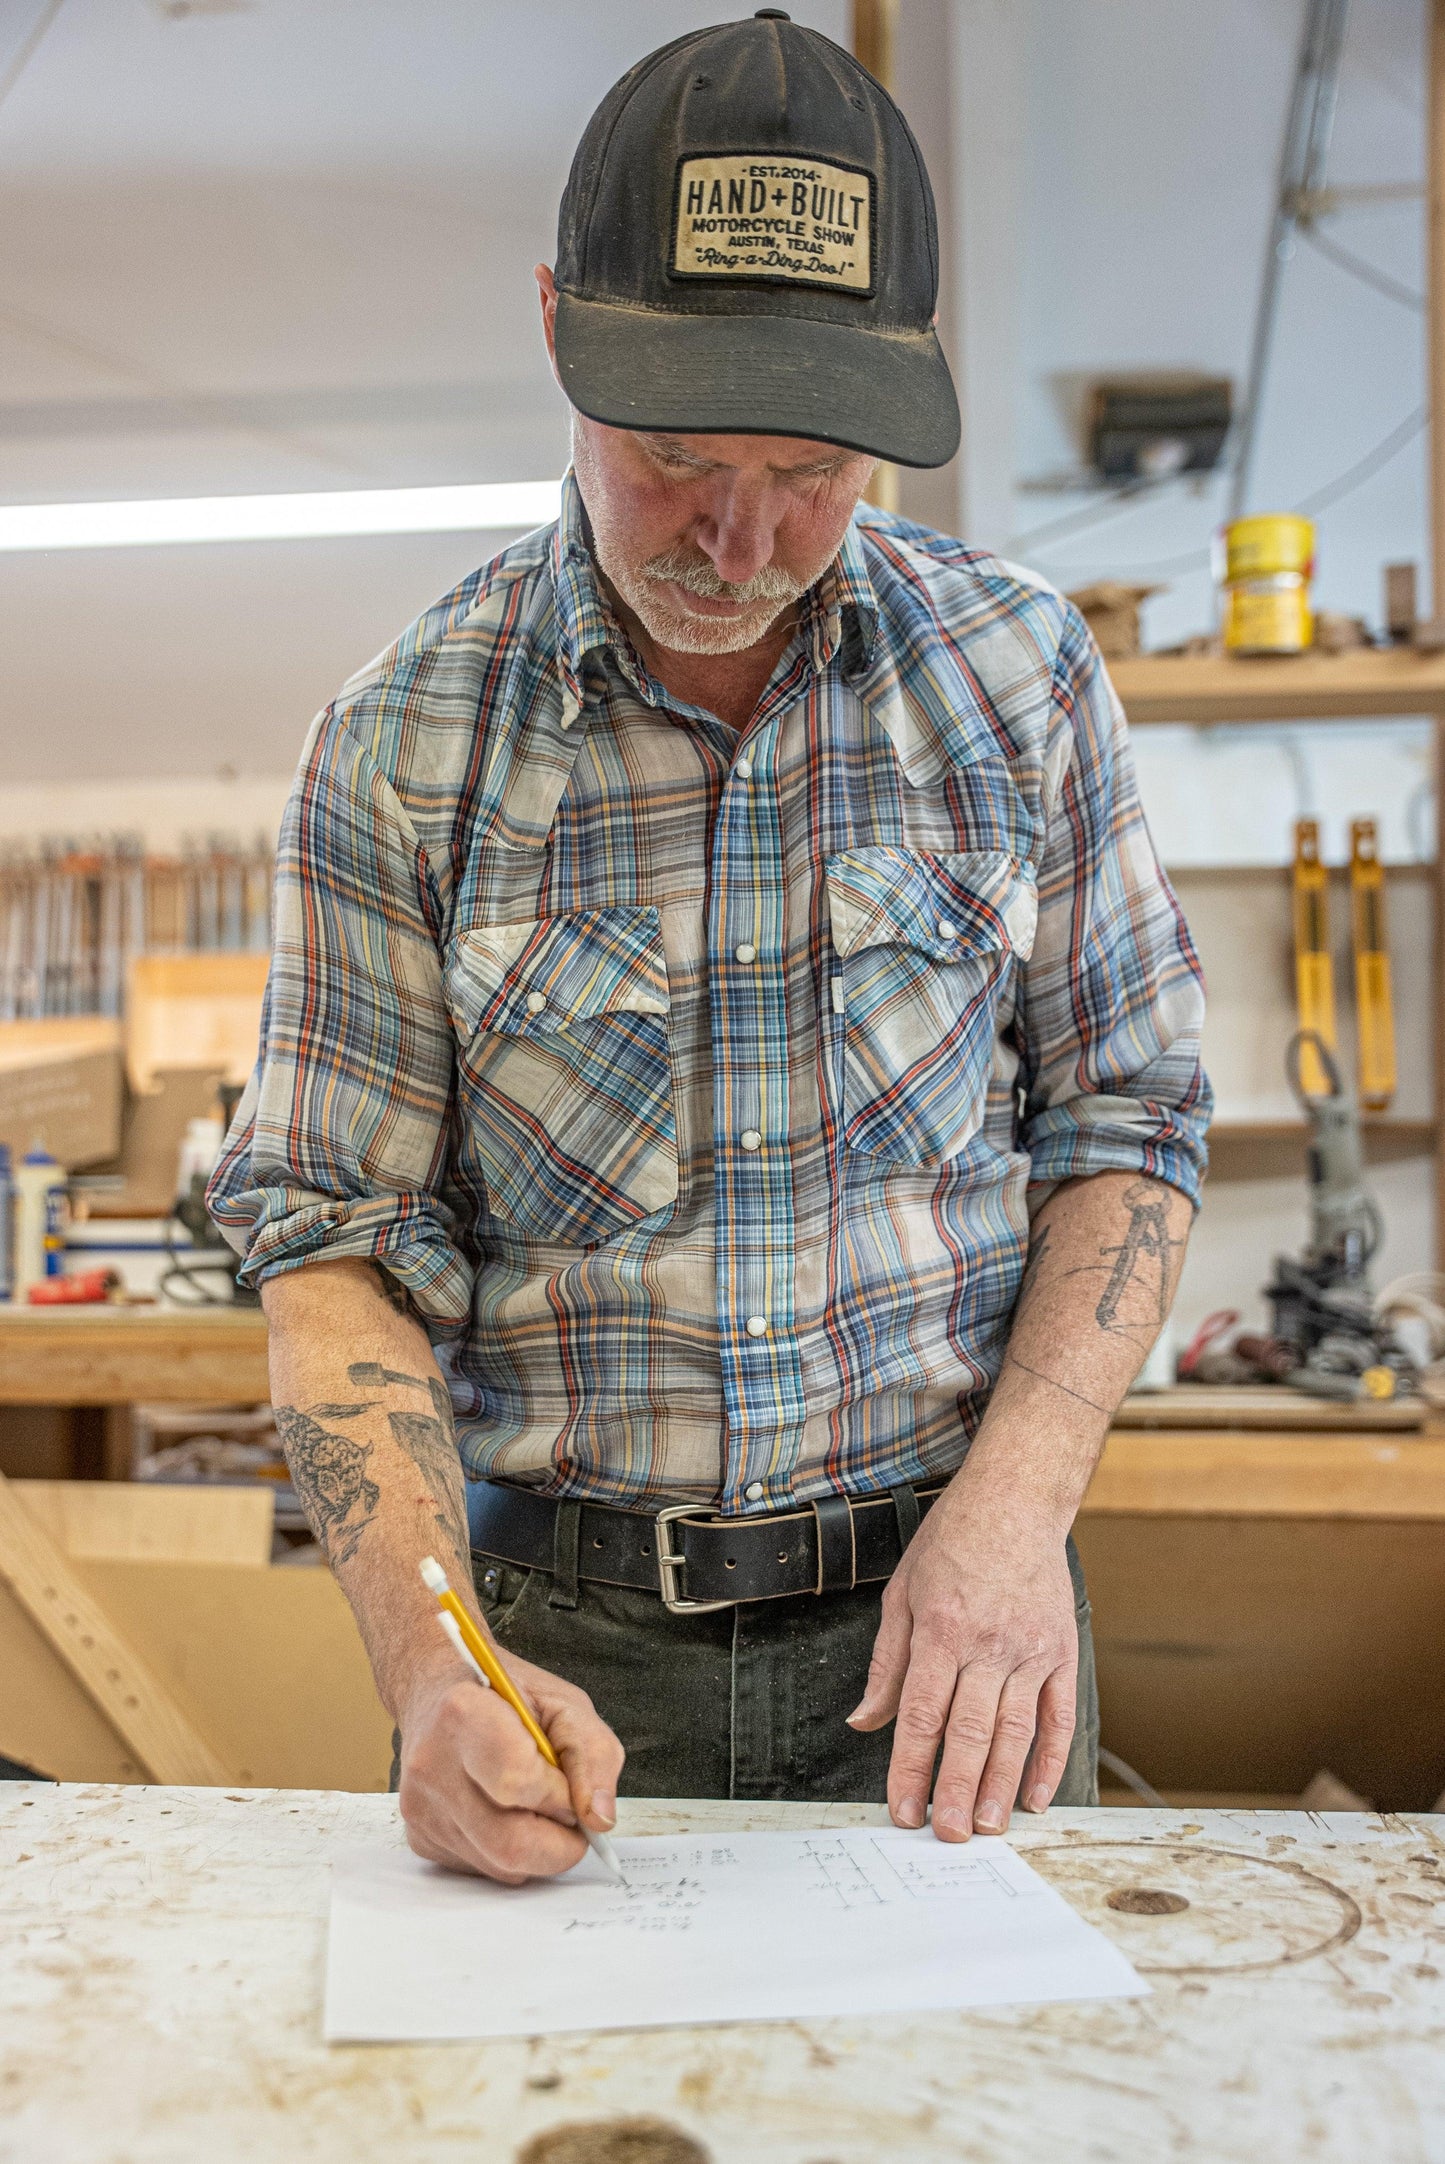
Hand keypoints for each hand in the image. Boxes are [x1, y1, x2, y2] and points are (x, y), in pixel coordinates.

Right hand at [397, 1646, 625, 1882]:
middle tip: (569, 1814)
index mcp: (464, 1714)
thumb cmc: (506, 1695)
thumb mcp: (565, 1704)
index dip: (559, 1793)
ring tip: (536, 1806)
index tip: (570, 1785)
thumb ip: (594, 1755)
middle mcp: (431, 1765)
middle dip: (559, 1842)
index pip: (517, 1780)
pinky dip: (510, 1853)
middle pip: (509, 1843)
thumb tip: (599, 1819)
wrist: (438, 1690)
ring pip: (500, 1866)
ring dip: (537, 1849)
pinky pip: (483, 1869)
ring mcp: (420, 1807)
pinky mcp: (420, 1838)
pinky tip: (506, 1813)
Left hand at [848, 1487, 1077, 1839]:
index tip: (903, 1810)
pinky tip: (1038, 1796)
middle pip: (970, 1733)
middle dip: (957, 1791)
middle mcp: (988, 1645)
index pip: (921, 1715)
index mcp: (941, 1631)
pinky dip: (1051, 1760)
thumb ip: (886, 1664)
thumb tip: (864, 1720)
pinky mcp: (1062, 1651)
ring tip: (989, 1827)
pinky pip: (1059, 1715)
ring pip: (1016, 1732)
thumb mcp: (901, 1594)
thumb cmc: (952, 1544)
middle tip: (949, 1836)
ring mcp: (1031, 1651)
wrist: (1016, 1501)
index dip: (910, 1769)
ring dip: (1002, 1786)